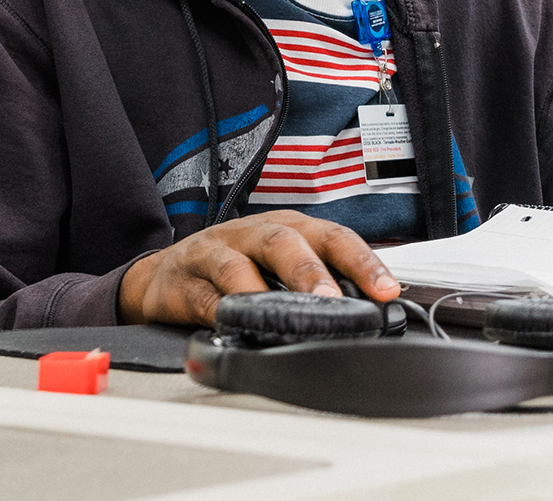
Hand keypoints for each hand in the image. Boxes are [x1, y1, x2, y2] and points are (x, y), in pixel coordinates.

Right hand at [118, 210, 399, 325]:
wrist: (165, 273)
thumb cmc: (238, 266)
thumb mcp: (281, 265)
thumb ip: (319, 282)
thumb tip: (371, 310)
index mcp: (289, 226)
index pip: (332, 236)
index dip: (361, 261)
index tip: (386, 290)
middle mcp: (254, 233)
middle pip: (285, 241)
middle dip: (310, 271)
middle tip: (331, 299)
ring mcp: (216, 252)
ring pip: (238, 264)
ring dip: (260, 291)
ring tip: (278, 315)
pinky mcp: (184, 280)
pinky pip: (201, 296)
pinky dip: (218, 311)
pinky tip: (232, 326)